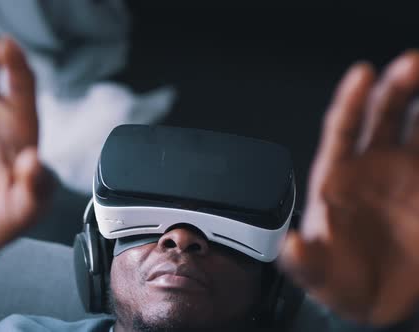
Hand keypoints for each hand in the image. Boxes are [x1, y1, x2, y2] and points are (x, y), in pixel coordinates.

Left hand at [279, 51, 418, 325]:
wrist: (375, 302)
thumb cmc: (338, 279)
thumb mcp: (316, 274)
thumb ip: (303, 261)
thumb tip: (291, 246)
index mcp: (336, 177)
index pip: (342, 129)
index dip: (351, 100)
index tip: (362, 74)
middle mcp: (372, 168)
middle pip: (383, 116)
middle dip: (396, 88)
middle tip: (411, 64)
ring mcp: (405, 175)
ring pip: (418, 127)